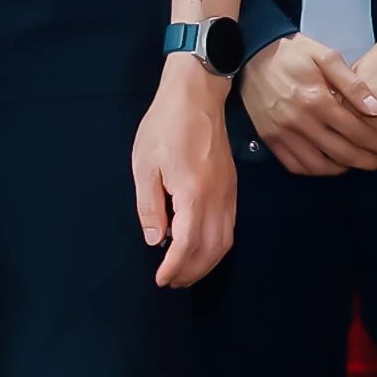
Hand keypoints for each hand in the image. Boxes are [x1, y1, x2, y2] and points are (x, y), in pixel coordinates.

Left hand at [135, 56, 237, 287]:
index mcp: (193, 194)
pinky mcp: (232, 187)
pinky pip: (230, 228)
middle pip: (210, 250)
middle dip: (191, 272)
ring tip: (185, 273)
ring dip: (206, 263)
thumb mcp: (144, 165)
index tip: (160, 280)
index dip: (174, 267)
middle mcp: (217, 199)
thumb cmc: (165, 125)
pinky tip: (201, 249)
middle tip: (171, 282)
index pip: (186, 245)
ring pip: (225, 242)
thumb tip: (155, 240)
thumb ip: (150, 206)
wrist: (197, 94)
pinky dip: (217, 247)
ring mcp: (229, 193)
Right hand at [240, 34, 376, 174]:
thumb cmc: (293, 52)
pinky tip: (330, 163)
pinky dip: (316, 170)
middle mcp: (300, 123)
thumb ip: (353, 84)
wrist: (251, 54)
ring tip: (360, 161)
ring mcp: (282, 134)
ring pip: (320, 166)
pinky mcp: (270, 139)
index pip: (358, 132)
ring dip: (345, 168)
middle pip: (343, 154)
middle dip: (371, 160)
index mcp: (317, 101)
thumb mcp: (326, 56)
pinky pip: (296, 166)